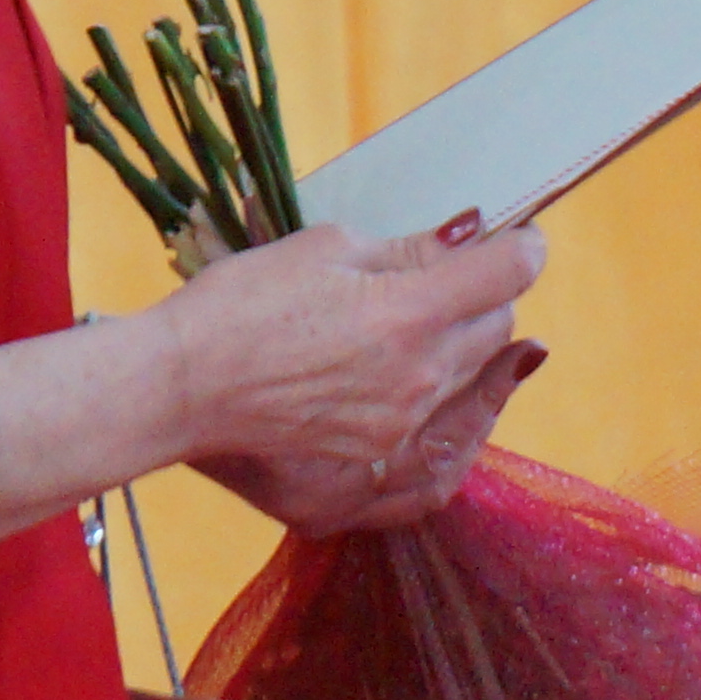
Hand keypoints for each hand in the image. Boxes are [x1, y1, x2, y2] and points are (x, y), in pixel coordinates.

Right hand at [145, 215, 543, 526]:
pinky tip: (427, 383)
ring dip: (468, 347)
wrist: (178, 387)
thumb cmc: (238, 305)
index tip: (516, 237)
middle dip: (488, 295)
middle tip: (457, 276)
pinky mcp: (374, 462)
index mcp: (409, 313)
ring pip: (474, 380)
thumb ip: (407, 250)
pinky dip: (445, 402)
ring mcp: (399, 427)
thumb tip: (465, 239)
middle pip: (498, 326)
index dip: (522, 245)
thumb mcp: (326, 251)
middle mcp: (418, 376)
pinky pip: (440, 432)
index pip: (510, 272)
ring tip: (434, 324)